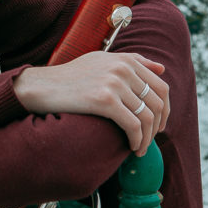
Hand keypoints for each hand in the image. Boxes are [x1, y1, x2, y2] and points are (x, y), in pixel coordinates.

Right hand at [14, 51, 169, 156]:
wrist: (43, 86)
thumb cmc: (70, 76)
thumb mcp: (102, 60)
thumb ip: (132, 61)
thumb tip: (162, 67)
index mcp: (125, 59)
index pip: (161, 86)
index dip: (165, 110)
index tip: (159, 124)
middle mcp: (122, 68)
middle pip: (157, 103)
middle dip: (158, 126)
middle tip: (151, 140)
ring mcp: (114, 83)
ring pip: (147, 117)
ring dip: (148, 138)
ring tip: (140, 148)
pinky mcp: (104, 100)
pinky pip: (133, 125)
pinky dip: (137, 140)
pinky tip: (131, 146)